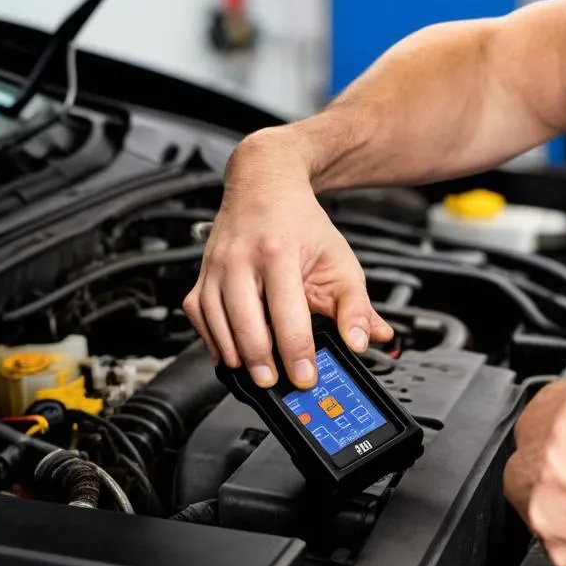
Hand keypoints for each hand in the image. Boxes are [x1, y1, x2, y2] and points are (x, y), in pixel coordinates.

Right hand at [183, 133, 392, 388]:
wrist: (265, 183)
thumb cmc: (301, 223)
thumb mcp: (339, 260)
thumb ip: (356, 305)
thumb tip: (367, 340)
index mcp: (279, 252)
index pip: (287, 314)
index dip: (296, 352)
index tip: (305, 377)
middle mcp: (241, 259)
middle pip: (245, 323)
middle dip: (262, 361)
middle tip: (277, 382)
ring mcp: (216, 267)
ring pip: (217, 323)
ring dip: (237, 355)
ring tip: (258, 373)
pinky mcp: (201, 275)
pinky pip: (198, 316)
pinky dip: (213, 340)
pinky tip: (232, 353)